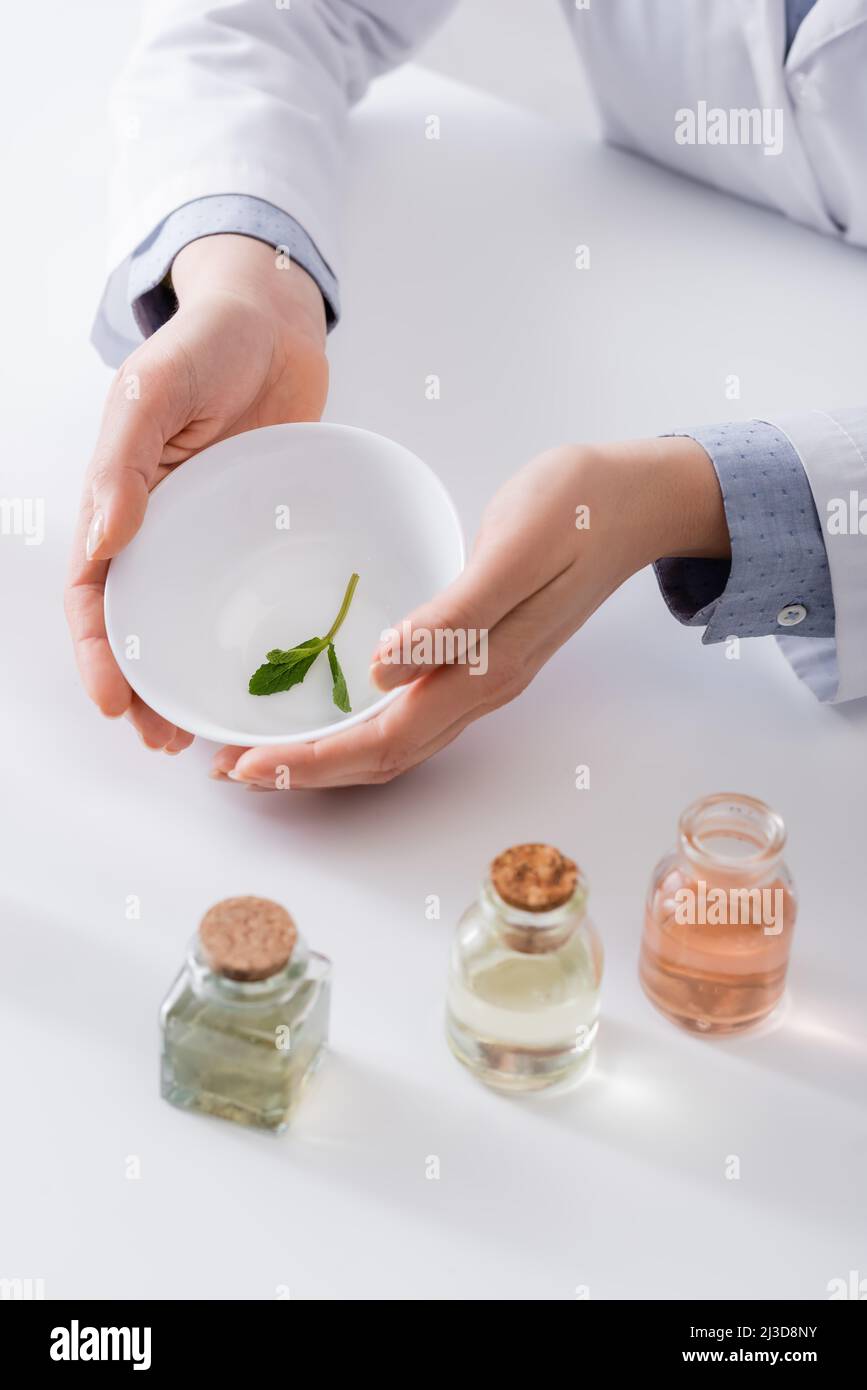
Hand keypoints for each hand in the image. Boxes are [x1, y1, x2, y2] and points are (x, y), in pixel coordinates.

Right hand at [65, 234, 327, 750]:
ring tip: (208, 734)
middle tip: (164, 742)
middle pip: (141, 626)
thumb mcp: (151, 391)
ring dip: (193, 680)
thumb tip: (102, 541)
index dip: (97, 653)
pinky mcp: (260, 536)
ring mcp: (213, 538)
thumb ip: (123, 462)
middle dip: (144, 689)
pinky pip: (250, 596)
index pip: (95, 593)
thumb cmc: (207, 343)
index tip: (115, 702)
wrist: (277, 322)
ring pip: (194, 624)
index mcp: (122, 503)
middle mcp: (163, 531)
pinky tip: (272, 677)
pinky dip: (250, 640)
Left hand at [214, 436, 727, 787]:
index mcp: (483, 670)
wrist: (639, 498)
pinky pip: (411, 714)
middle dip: (305, 770)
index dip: (312, 760)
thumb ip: (452, 618)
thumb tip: (383, 671)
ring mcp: (486, 678)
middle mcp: (482, 688)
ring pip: (396, 742)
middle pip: (383, 755)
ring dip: (329, 755)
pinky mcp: (486, 657)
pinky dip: (359, 725)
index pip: (383, 739)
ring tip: (266, 752)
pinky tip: (333, 707)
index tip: (245, 764)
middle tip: (231, 769)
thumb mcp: (514, 550)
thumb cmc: (575, 509)